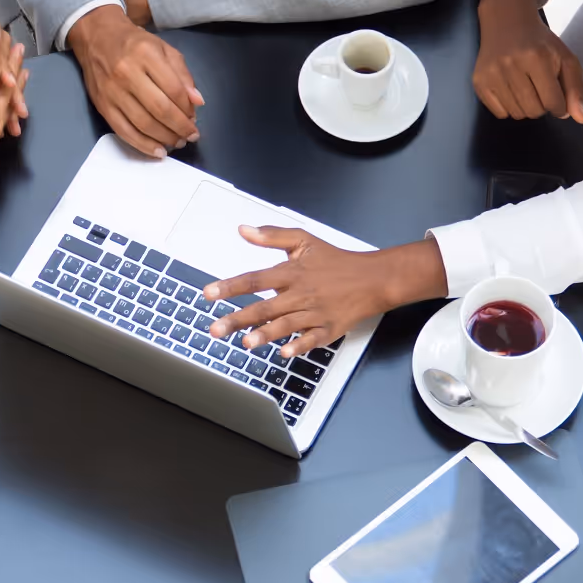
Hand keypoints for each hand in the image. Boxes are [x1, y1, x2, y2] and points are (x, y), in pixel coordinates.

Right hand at [67, 3, 203, 155]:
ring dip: (164, 138)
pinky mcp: (102, 105)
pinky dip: (142, 144)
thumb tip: (197, 102)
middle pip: (160, 109)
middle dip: (180, 127)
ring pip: (143, 123)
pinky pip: (123, 131)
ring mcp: (112, 91)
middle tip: (191, 135)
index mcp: (146, 54)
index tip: (194, 118)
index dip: (188, 108)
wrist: (96, 37)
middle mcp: (127, 72)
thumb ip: (182, 74)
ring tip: (177, 142)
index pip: (174, 89)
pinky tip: (157, 150)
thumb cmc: (133, 43)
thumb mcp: (163, 49)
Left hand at [201, 228, 446, 359]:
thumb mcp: (304, 241)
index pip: (256, 279)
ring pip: (286, 325)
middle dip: (239, 318)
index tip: (209, 294)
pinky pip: (312, 340)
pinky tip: (284, 352)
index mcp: (292, 272)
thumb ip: (272, 236)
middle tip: (215, 328)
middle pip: (265, 307)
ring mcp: (315, 313)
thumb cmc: (337, 261)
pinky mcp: (328, 329)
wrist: (373, 279)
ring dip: (266, 334)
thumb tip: (243, 230)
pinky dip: (299, 346)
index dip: (231, 286)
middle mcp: (301, 294)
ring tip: (245, 343)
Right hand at [472, 0, 582, 122]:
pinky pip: (500, 113)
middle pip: (534, 111)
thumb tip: (581, 118)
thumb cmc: (540, 42)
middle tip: (540, 87)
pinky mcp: (479, 81)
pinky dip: (509, 107)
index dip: (560, 106)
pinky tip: (511, 89)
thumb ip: (576, 88)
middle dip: (543, 105)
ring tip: (526, 87)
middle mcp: (512, 65)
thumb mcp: (565, 58)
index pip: (553, 103)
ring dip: (526, 107)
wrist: (507, 20)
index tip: (557, 96)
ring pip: (517, 114)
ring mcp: (492, 74)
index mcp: (537, 58)